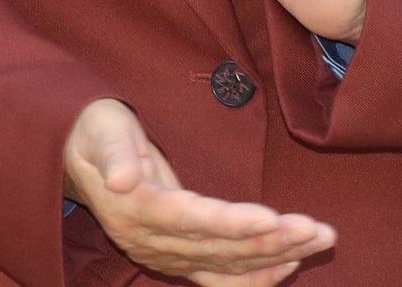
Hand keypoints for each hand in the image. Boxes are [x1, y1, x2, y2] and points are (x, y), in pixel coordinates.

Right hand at [65, 99, 332, 282]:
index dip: (231, 222)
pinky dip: (260, 276)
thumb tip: (122, 179)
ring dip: (279, 254)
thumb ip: (114, 153)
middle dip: (271, 240)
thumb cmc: (96, 132)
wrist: (80, 159)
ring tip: (321, 237)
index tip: (272, 217)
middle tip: (316, 227)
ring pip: (230, 263)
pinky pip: (224, 278)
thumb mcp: (101, 130)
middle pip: (218, 247)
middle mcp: (150, 243)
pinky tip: (292, 263)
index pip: (188, 219)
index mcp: (133, 211)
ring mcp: (166, 256)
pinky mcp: (180, 259)